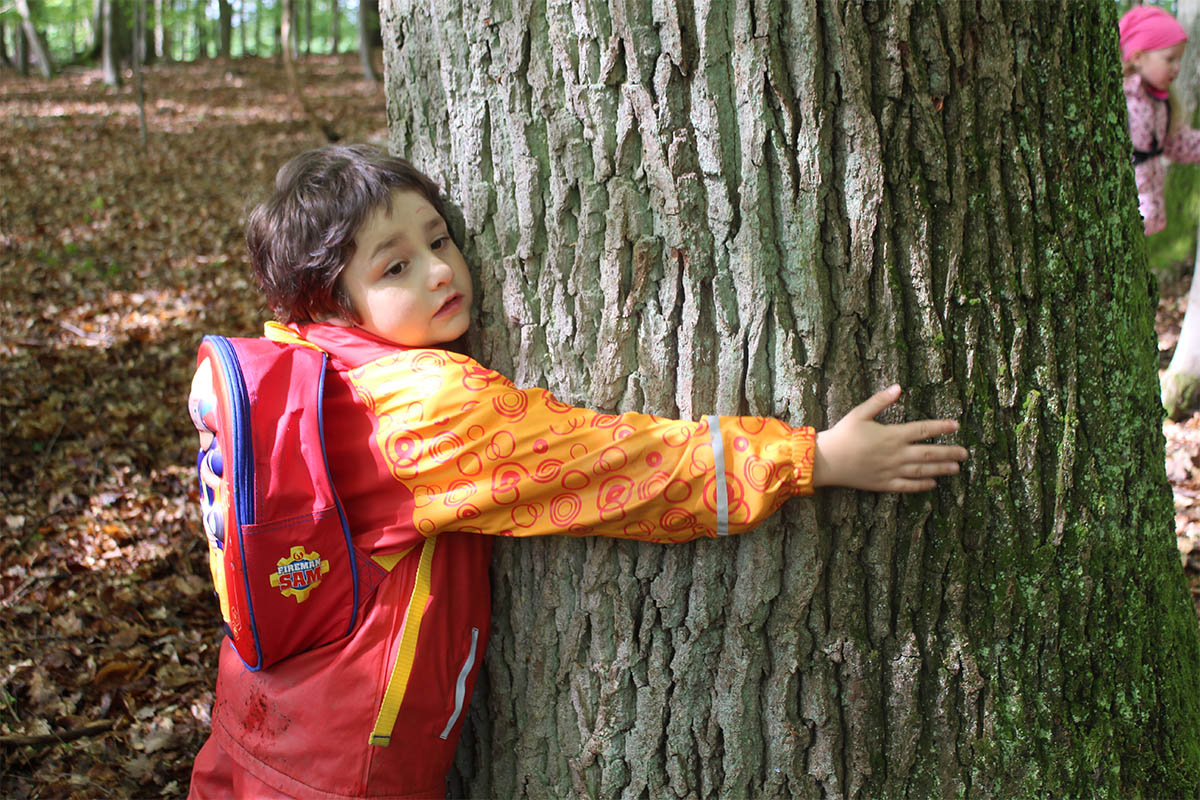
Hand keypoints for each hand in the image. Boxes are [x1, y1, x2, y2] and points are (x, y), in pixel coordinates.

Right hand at [813, 385, 967, 492]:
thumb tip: (898, 387)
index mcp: (892, 435)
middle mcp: (896, 454)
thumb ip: (880, 400)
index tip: (956, 425)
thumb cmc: (842, 434)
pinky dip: (922, 486)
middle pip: (928, 453)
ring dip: (941, 469)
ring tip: (956, 468)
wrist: (827, 460)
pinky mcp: (884, 484)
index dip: (941, 427)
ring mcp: (891, 471)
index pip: (923, 430)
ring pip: (922, 471)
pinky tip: (933, 484)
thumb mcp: (859, 413)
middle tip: (965, 453)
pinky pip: (907, 486)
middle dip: (949, 452)